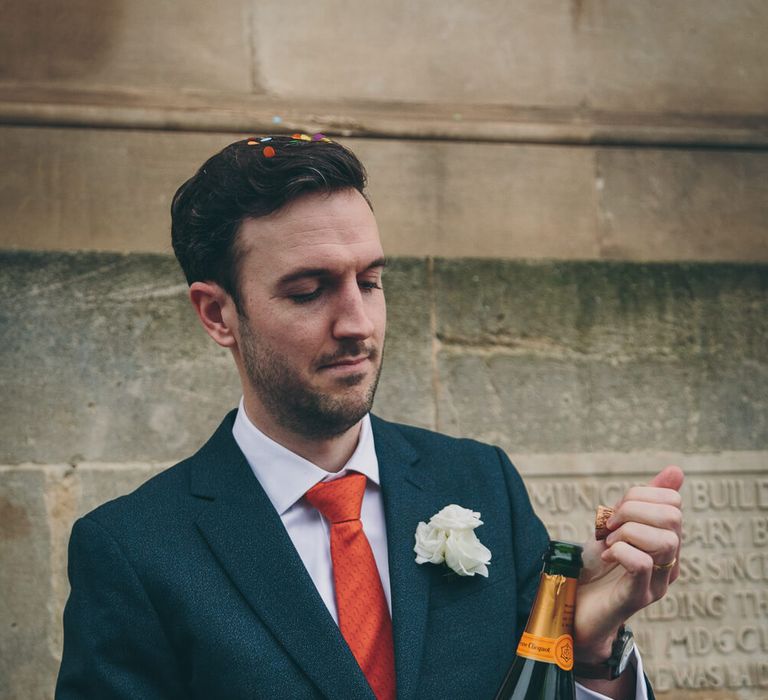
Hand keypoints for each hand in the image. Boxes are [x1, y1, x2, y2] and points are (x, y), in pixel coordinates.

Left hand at [574, 465, 683, 662]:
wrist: (573, 606)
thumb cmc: (595, 565)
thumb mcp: (615, 525)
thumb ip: (640, 502)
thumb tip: (675, 470)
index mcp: (664, 540)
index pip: (673, 502)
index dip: (640, 495)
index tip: (615, 510)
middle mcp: (669, 561)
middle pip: (673, 518)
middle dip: (633, 511)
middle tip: (610, 526)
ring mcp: (656, 581)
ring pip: (666, 541)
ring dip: (628, 533)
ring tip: (609, 543)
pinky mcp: (638, 597)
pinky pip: (643, 564)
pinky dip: (622, 551)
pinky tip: (608, 555)